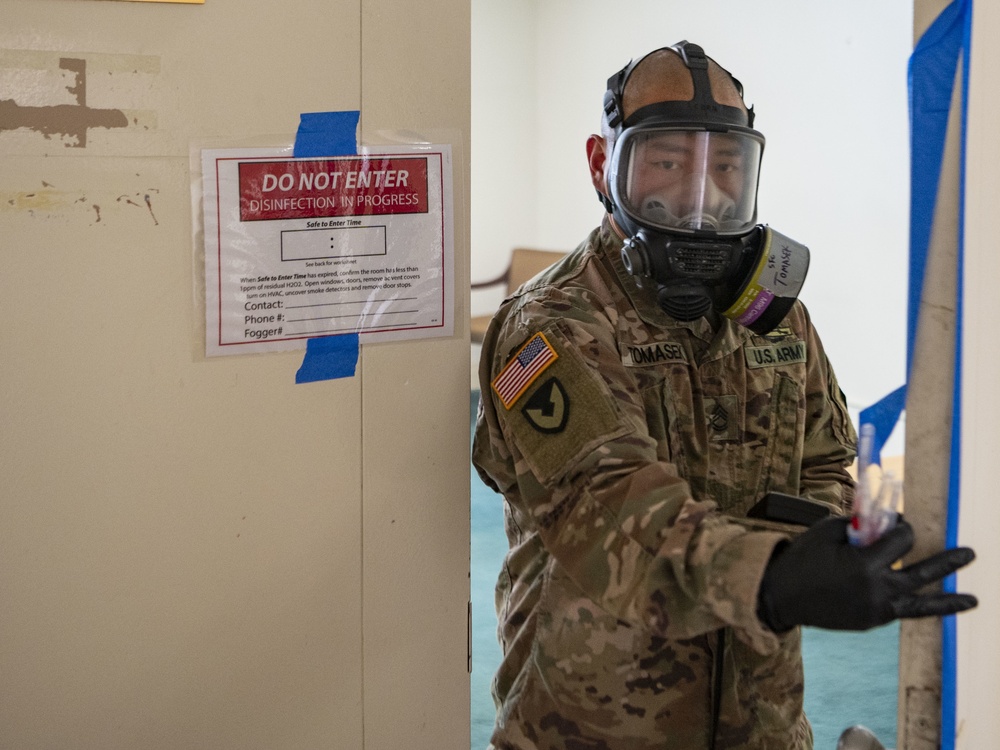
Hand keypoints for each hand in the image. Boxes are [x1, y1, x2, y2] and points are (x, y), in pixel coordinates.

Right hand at [757, 516, 976, 631]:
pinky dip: (918, 607)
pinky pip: (901, 612)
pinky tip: (933, 604)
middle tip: (970, 554)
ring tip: (972, 600)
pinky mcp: (871, 621)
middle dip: (948, 563)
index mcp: (864, 564)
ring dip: (948, 601)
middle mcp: (876, 589)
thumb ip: (857, 526)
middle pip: (922, 574)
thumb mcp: (826, 532)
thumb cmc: (801, 558)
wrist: (780, 596)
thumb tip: (882, 522)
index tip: (896, 522)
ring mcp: (876, 609)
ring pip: (920, 604)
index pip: (902, 540)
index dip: (902, 526)